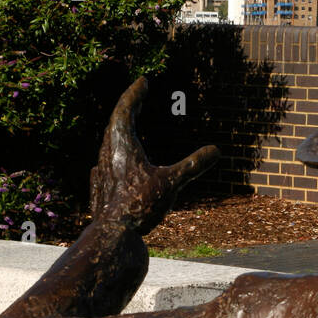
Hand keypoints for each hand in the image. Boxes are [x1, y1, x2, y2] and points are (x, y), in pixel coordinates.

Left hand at [88, 77, 219, 235]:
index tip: (144, 81)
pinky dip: (114, 151)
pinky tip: (111, 159)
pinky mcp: (100, 185)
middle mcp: (108, 154)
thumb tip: (216, 151)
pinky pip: (106, 160)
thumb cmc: (140, 206)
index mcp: (123, 146)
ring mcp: (102, 170)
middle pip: (115, 122)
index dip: (135, 94)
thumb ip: (194, 165)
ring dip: (119, 127)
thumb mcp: (172, 182)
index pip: (126, 110)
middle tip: (138, 95)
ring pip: (109, 141)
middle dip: (128, 106)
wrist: (113, 235)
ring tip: (127, 122)